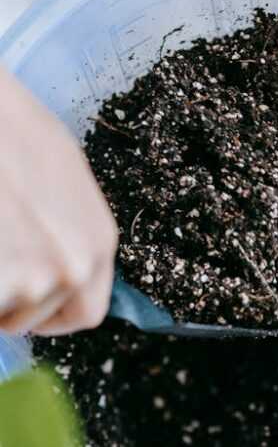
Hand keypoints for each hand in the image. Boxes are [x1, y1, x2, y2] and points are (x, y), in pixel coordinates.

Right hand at [0, 68, 117, 335]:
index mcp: (98, 243)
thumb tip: (54, 269)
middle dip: (7, 300)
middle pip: (34, 316)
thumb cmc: (10, 129)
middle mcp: (74, 267)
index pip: (86, 312)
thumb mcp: (61, 180)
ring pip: (0, 313)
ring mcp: (31, 278)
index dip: (52, 314)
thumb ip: (67, 232)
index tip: (28, 303)